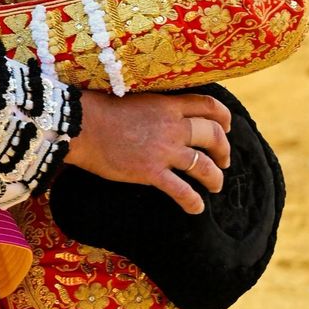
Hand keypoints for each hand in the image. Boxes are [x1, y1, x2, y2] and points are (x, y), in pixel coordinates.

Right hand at [66, 90, 230, 216]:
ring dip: (215, 177)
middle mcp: (172, 126)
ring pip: (203, 165)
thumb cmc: (100, 111)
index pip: (208, 106)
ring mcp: (163, 150)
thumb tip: (161, 118)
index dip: (223, 117)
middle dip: (224, 149)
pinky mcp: (151, 172)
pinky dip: (193, 201)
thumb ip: (155, 109)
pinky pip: (181, 190)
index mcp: (168, 105)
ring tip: (216, 185)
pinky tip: (196, 208)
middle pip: (213, 135)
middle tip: (225, 160)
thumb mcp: (136, 100)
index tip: (227, 126)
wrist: (81, 125)